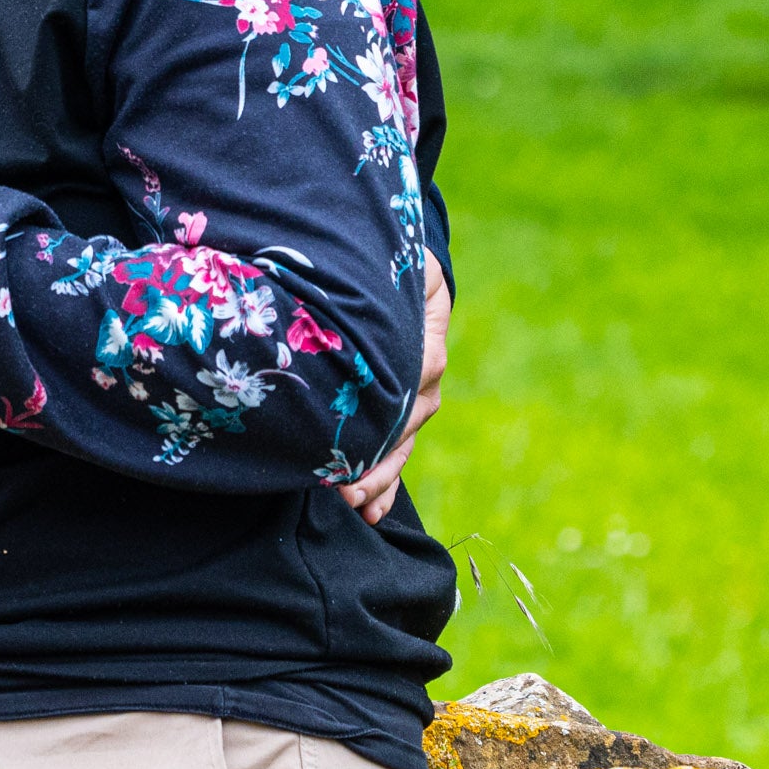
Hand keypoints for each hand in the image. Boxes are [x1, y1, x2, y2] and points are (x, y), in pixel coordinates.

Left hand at [331, 252, 450, 523]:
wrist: (389, 259)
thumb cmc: (383, 256)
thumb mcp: (400, 260)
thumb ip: (406, 289)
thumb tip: (408, 338)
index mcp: (424, 332)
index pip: (416, 376)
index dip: (388, 411)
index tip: (356, 440)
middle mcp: (425, 367)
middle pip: (406, 421)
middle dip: (375, 457)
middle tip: (343, 488)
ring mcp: (415, 391)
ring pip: (402, 442)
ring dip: (379, 476)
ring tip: (352, 504)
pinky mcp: (399, 406)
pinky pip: (396, 449)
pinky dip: (385, 482)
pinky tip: (371, 513)